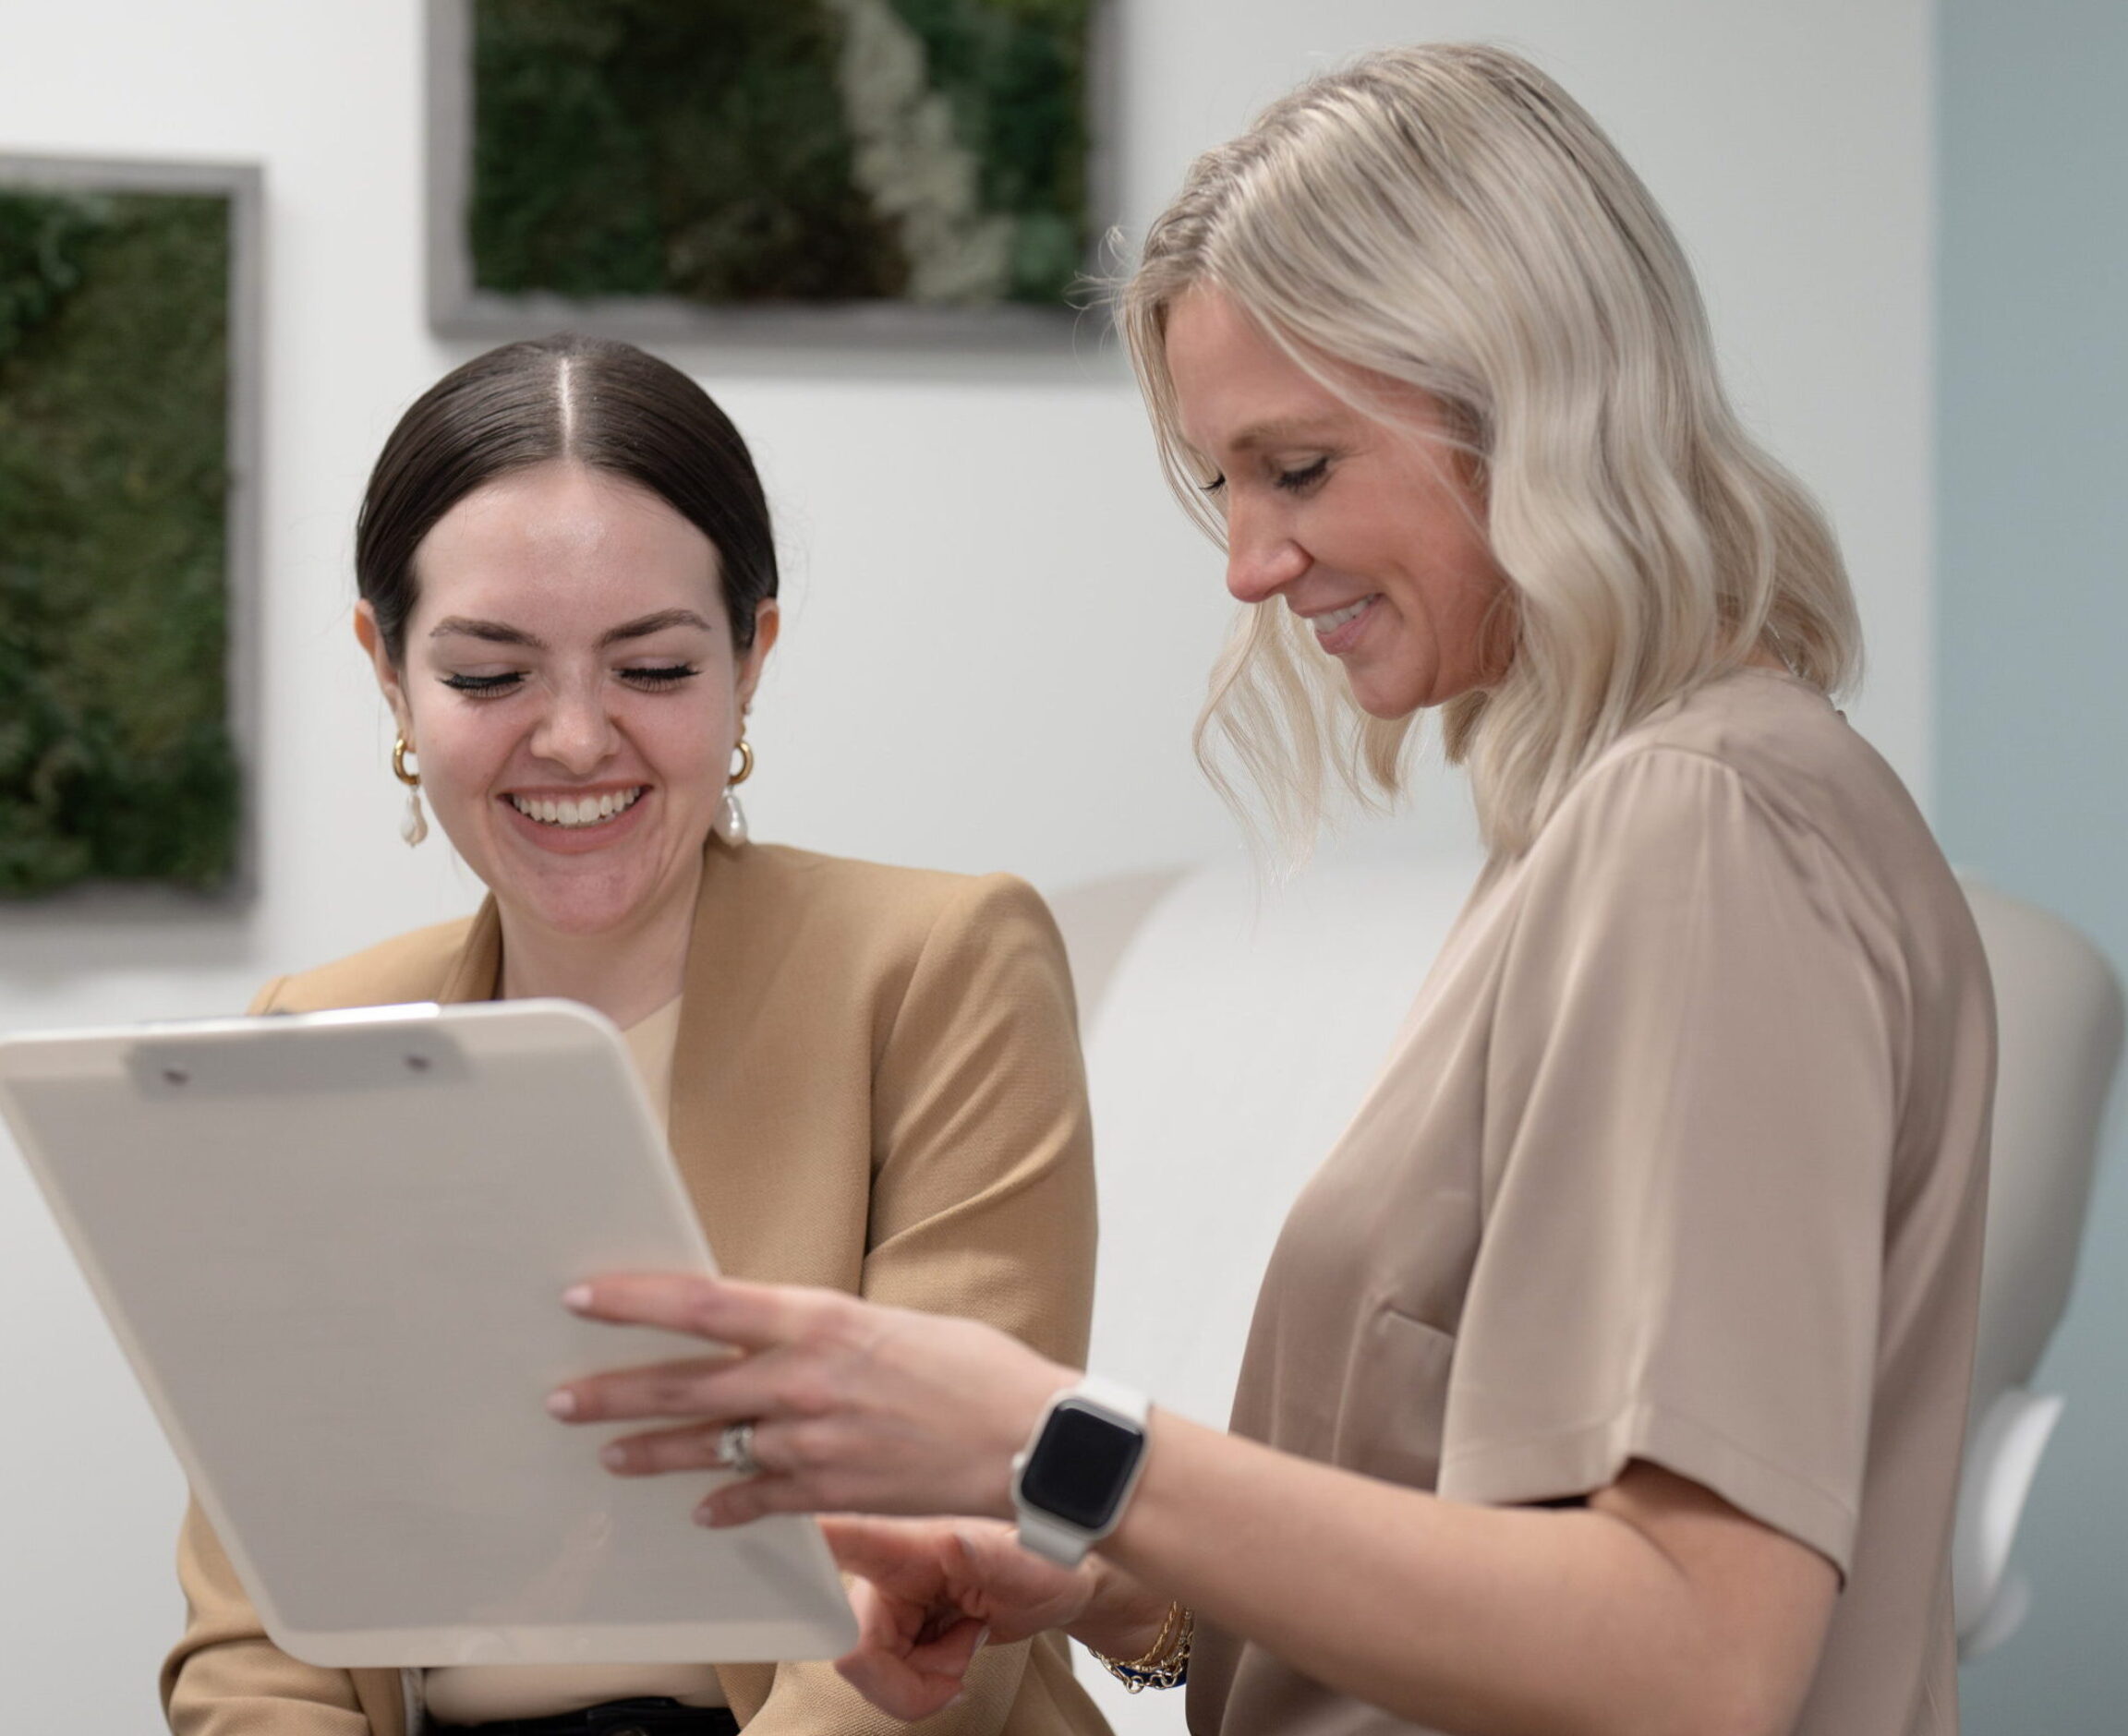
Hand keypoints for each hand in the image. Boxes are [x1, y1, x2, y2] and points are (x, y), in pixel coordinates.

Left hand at [547, 1273, 1070, 1524]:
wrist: (1027, 1437)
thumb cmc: (971, 1367)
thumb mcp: (886, 1323)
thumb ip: (822, 1331)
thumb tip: (773, 1335)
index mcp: (819, 1317)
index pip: (701, 1302)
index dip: (633, 1301)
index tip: (582, 1298)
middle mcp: (802, 1378)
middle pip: (684, 1382)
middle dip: (613, 1392)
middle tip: (561, 1398)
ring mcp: (811, 1441)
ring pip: (707, 1447)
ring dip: (650, 1451)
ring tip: (608, 1454)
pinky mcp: (830, 1491)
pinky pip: (757, 1500)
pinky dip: (725, 1504)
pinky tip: (701, 1509)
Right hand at [822, 1516, 1098, 1719]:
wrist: (1060, 1588)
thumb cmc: (1047, 1560)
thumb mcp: (1034, 1562)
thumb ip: (993, 1556)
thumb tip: (956, 1543)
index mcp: (909, 1538)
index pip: (842, 1536)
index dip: (797, 1539)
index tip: (746, 1524)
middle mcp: (884, 1567)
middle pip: (851, 1647)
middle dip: (904, 1680)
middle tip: (957, 1667)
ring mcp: (885, 1601)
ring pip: (865, 1672)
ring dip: (921, 1680)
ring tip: (963, 1644)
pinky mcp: (891, 1629)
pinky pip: (884, 1680)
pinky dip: (922, 1684)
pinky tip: (953, 1652)